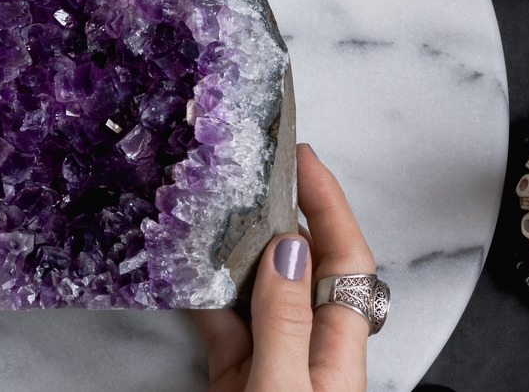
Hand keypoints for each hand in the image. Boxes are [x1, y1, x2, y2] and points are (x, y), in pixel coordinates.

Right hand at [193, 143, 375, 390]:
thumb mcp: (285, 389)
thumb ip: (284, 322)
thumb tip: (285, 250)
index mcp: (337, 351)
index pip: (344, 259)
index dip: (327, 203)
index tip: (303, 159)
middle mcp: (308, 348)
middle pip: (300, 264)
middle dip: (278, 213)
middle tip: (250, 172)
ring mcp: (270, 359)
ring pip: (255, 287)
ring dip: (234, 251)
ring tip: (210, 209)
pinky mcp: (235, 372)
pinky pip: (220, 320)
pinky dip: (202, 293)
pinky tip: (184, 269)